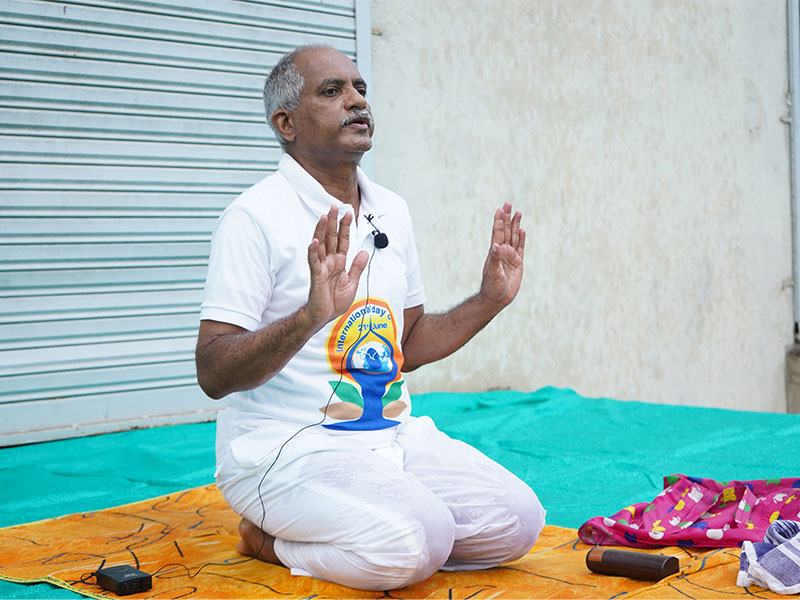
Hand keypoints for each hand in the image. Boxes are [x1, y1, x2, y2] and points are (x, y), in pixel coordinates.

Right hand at [306, 206, 368, 328]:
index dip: (345, 227)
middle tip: (334, 206)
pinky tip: (314, 241)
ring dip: (322, 231)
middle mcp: (329, 261)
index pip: (343, 241)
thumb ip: (357, 267)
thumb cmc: (334, 301)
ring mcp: (321, 267)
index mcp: (339, 262)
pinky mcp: (316, 276)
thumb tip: (364, 252)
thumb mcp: (352, 283)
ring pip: (321, 245)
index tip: (348, 213)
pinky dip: (313, 251)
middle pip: (331, 238)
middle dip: (333, 222)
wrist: (324, 316)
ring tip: (324, 217)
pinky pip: (313, 262)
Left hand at [479, 202, 525, 307]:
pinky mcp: (518, 263)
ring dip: (515, 225)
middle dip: (507, 217)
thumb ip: (495, 259)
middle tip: (508, 203)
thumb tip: (496, 246)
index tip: (500, 209)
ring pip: (513, 237)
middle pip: (505, 231)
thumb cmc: (492, 286)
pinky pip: (521, 248)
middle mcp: (502, 251)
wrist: (497, 298)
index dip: (499, 221)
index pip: (497, 233)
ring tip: (518, 212)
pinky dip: (521, 239)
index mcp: (495, 252)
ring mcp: (510, 256)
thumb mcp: (493, 272)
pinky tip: (522, 230)